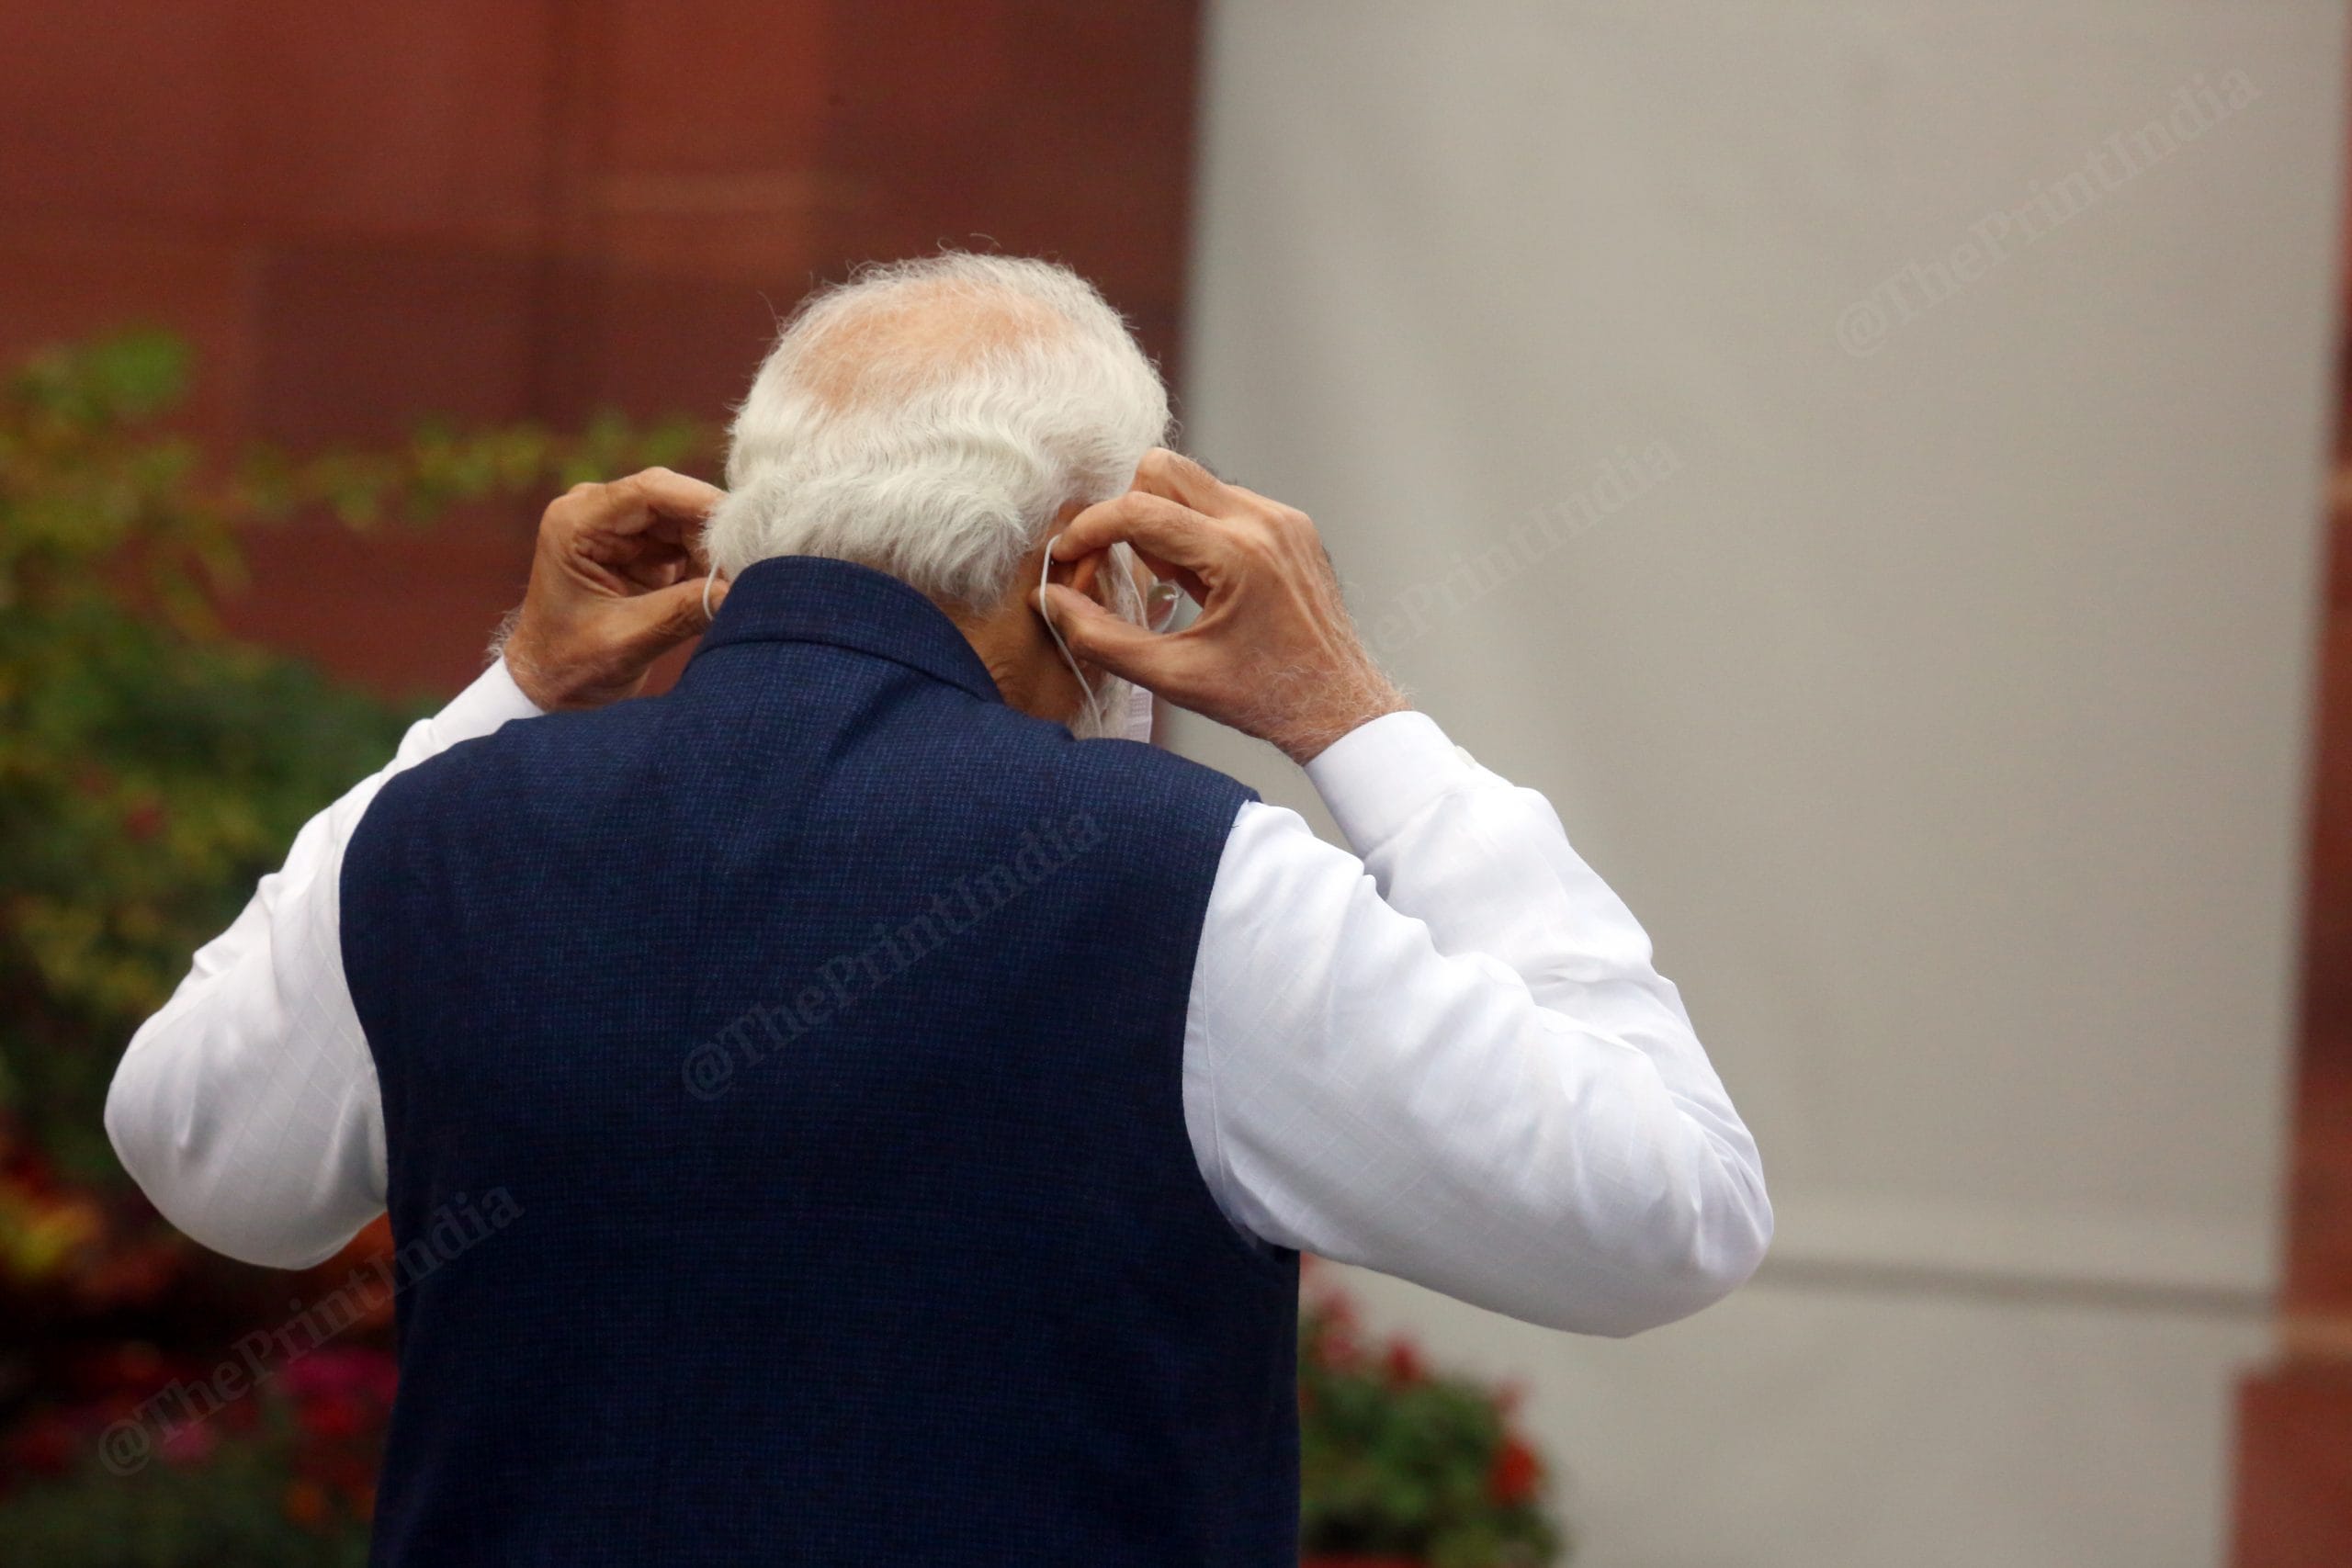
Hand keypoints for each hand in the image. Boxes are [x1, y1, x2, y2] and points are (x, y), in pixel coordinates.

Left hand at [499, 468, 726, 709]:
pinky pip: (687, 541)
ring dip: (714, 550)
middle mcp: (595, 513)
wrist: (551, 682)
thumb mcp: (628, 640)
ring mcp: (619, 528)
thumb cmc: (571, 664)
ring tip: (734, 584)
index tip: (745, 528)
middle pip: (674, 501)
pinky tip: (719, 588)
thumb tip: (738, 589)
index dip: (701, 503)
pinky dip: (707, 563)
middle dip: (714, 533)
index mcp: (575, 522)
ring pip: (686, 519)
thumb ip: (682, 612)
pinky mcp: (640, 547)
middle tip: (747, 568)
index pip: (649, 491)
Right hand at [1036, 450, 1406, 763]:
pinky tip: (1204, 583)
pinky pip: (1224, 502)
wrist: (1337, 704)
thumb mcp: (1173, 678)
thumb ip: (1101, 638)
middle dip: (1127, 511)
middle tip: (1124, 565)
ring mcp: (1282, 519)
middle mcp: (1263, 523)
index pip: (1140, 511)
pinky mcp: (1291, 526)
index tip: (1068, 556)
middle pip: (1164, 469)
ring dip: (1163, 522)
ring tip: (1174, 585)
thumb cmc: (1264, 697)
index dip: (1089, 529)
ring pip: (1193, 483)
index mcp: (1237, 557)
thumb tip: (1054, 601)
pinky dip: (1197, 530)